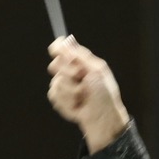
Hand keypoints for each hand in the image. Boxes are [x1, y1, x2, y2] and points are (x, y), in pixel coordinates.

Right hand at [47, 36, 129, 153]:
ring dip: (70, 91)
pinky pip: (54, 94)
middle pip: (56, 64)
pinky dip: (66, 101)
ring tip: (82, 97)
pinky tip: (76, 106)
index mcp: (82, 63)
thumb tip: (64, 40)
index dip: (58, 49)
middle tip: (81, 79)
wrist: (101, 118)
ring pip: (55, 82)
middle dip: (68, 73)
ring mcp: (64, 85)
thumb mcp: (97, 71)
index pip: (63, 49)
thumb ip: (80, 56)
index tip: (57, 51)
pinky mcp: (59, 98)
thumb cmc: (104, 95)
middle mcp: (72, 72)